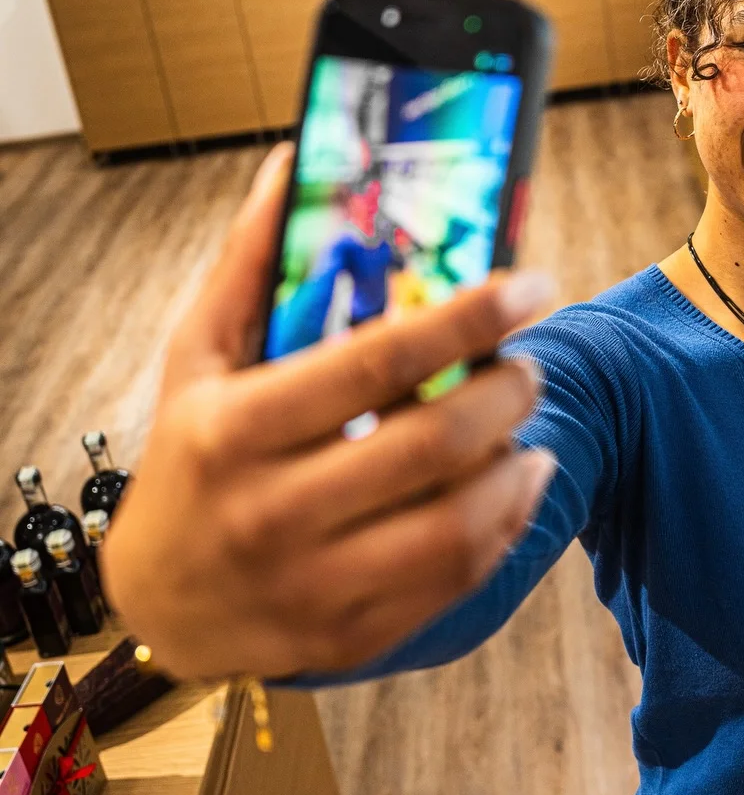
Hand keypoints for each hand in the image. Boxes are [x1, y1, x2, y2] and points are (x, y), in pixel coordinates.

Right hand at [105, 145, 557, 680]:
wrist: (161, 603)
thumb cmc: (189, 457)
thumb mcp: (197, 357)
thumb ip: (249, 262)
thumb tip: (293, 159)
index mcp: (234, 429)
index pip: (378, 360)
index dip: (470, 316)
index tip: (529, 285)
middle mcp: (271, 512)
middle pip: (433, 444)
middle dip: (508, 391)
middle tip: (532, 362)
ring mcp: (313, 585)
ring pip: (457, 525)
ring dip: (518, 462)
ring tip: (528, 424)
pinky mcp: (350, 634)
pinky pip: (456, 579)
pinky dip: (506, 524)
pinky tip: (516, 481)